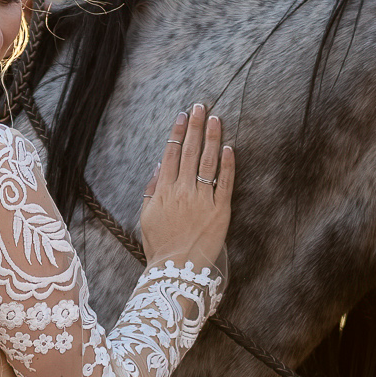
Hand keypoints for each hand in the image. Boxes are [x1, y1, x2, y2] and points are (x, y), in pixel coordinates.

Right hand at [138, 104, 233, 271]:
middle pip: (189, 152)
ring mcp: (202, 199)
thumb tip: (159, 167)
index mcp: (163, 191)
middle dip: (195, 126)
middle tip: (199, 106)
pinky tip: (230, 148)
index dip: (177, 133)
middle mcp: (182, 191)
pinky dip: (228, 164)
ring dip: (212, 137)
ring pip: (208, 162)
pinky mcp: (220, 210)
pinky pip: (225, 183)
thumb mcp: (146, 218)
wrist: (177, 270)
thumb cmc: (160, 247)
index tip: (181, 116)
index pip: (171, 154)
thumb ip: (151, 191)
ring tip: (215, 118)